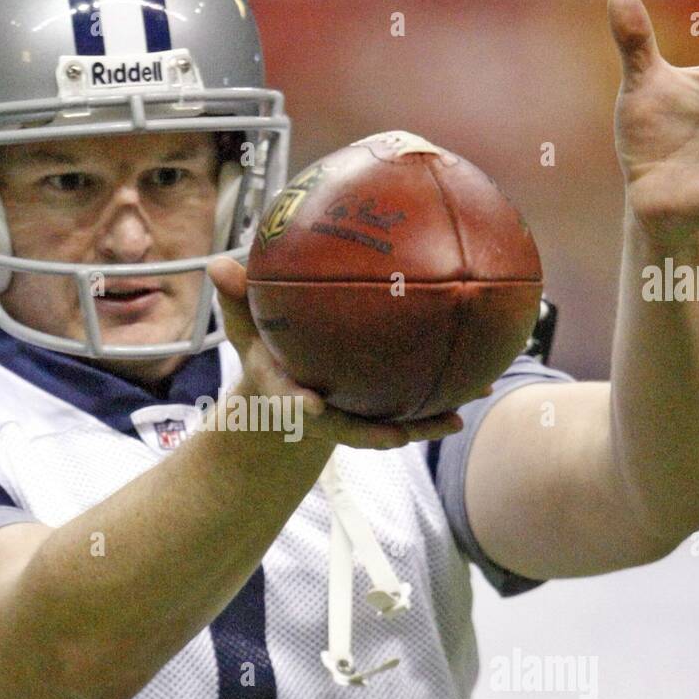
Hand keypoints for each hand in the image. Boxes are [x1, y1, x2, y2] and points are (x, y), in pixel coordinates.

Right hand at [207, 256, 471, 449]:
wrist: (285, 393)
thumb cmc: (268, 353)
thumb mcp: (246, 328)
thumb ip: (237, 299)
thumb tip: (215, 262)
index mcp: (290, 393)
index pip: (292, 402)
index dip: (300, 407)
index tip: (311, 407)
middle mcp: (325, 414)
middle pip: (352, 430)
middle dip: (380, 434)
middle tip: (406, 436)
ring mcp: (355, 416)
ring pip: (393, 425)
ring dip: (427, 423)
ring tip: (464, 409)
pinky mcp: (381, 412)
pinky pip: (415, 407)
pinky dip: (445, 397)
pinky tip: (483, 382)